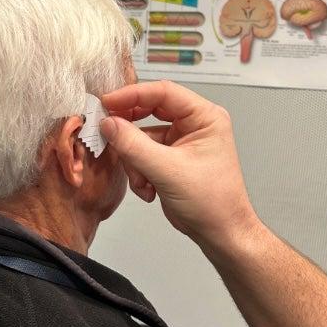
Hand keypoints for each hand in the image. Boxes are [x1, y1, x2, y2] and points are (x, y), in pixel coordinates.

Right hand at [101, 81, 258, 252]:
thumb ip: (134, 145)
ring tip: (143, 182)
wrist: (220, 233)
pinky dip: (139, 172)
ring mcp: (181, 142)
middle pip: (149, 112)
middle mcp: (194, 125)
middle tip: (108, 134)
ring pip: (142, 136)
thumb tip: (108, 124)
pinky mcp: (170, 159)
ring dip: (135, 160)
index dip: (132, 95)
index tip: (107, 102)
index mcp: (204, 117)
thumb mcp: (167, 170)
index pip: (163, 93)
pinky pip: (143, 154)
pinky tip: (148, 189)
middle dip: (130, 131)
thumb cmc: (212, 202)